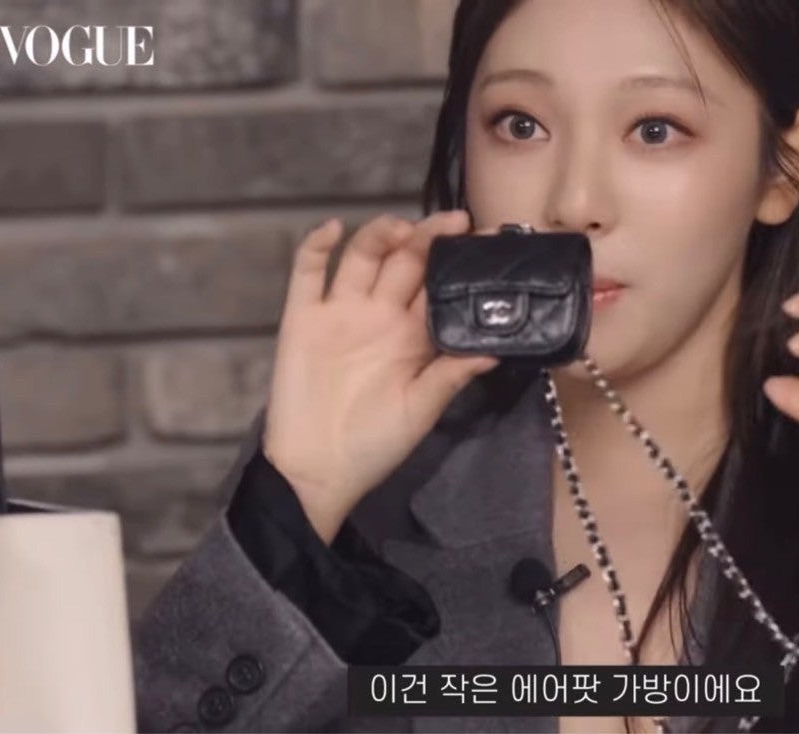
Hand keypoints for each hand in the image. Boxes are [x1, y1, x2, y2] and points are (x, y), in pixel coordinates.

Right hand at [262, 210, 500, 543]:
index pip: (439, 286)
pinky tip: (333, 229)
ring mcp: (340, 313)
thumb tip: (495, 350)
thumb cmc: (373, 445)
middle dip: (428, 239)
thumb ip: (451, 375)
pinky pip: (307, 273)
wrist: (316, 471)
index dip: (458, 262)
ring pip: (363, 257)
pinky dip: (316, 246)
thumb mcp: (421, 411)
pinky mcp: (302, 319)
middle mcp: (379, 316)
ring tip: (402, 228)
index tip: (483, 240)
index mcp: (413, 336)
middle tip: (452, 222)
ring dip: (381, 235)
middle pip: (406, 262)